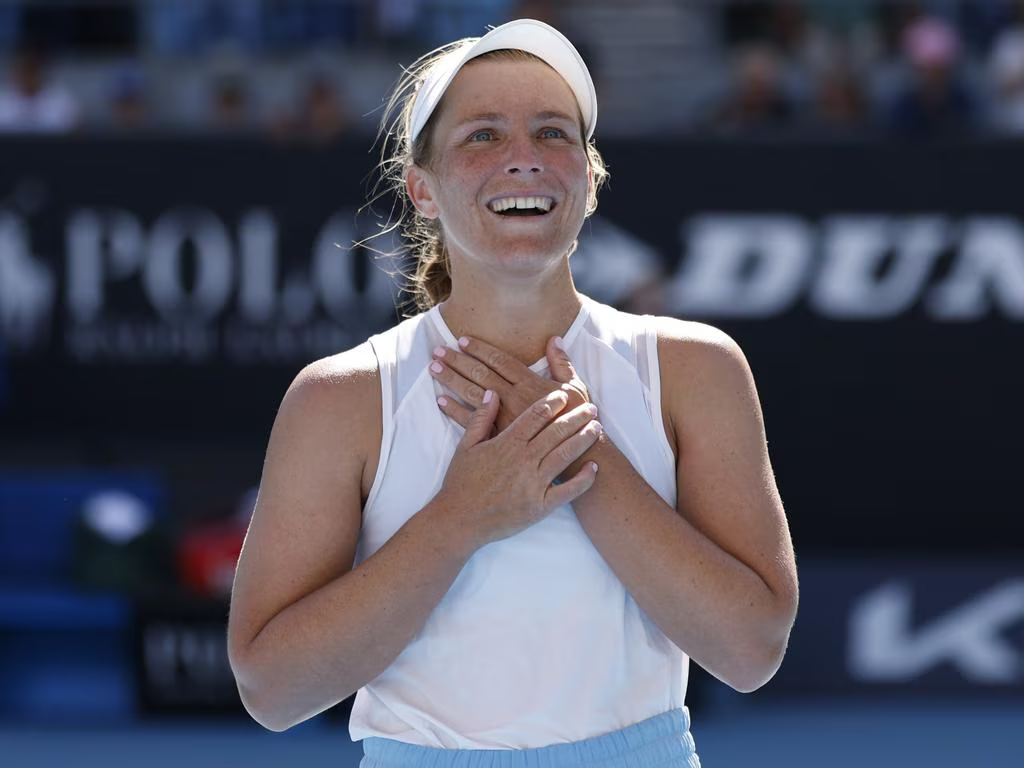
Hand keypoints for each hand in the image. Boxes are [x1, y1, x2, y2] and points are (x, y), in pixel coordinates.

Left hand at [430, 335, 589, 432]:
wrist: (577, 456)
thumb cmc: (578, 421)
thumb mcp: (575, 388)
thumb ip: (562, 363)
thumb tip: (553, 339)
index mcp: (531, 384)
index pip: (500, 361)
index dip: (480, 349)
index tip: (462, 340)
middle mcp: (515, 398)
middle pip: (481, 374)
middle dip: (458, 360)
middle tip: (438, 350)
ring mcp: (505, 418)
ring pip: (473, 394)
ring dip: (452, 380)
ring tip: (434, 368)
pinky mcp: (499, 437)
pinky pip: (472, 423)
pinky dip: (455, 411)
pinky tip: (441, 401)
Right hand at [437, 388, 600, 547]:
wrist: (459, 520)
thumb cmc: (461, 483)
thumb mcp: (465, 446)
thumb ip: (480, 418)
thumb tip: (491, 392)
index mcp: (507, 444)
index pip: (536, 416)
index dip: (553, 403)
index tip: (564, 396)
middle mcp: (524, 460)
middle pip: (556, 432)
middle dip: (576, 417)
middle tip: (591, 408)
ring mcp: (534, 483)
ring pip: (565, 455)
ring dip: (583, 439)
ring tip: (596, 427)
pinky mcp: (541, 506)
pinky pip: (568, 491)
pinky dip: (584, 479)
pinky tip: (594, 467)